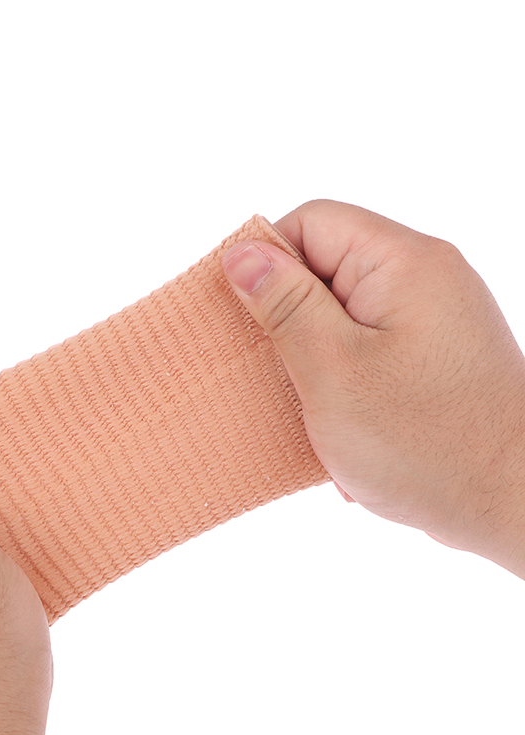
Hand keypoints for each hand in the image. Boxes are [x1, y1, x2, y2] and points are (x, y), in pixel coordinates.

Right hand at [222, 200, 524, 575]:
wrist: (514, 505)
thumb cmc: (426, 444)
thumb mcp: (333, 371)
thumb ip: (285, 305)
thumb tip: (242, 252)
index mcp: (403, 262)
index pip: (311, 223)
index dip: (266, 263)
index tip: (243, 317)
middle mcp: (425, 276)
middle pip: (326, 266)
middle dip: (288, 319)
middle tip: (273, 372)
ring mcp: (432, 316)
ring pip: (341, 312)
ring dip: (313, 356)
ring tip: (309, 405)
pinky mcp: (433, 352)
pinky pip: (367, 343)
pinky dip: (342, 377)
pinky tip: (338, 422)